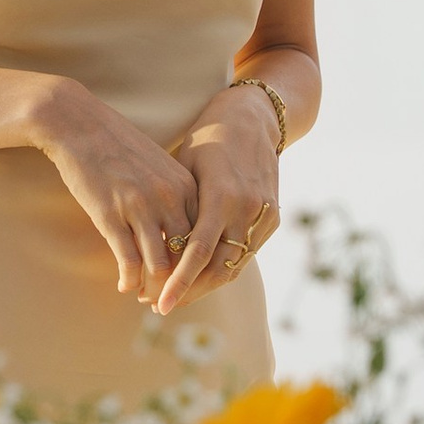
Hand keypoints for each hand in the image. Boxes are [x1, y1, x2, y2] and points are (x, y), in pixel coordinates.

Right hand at [26, 83, 202, 301]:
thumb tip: (179, 229)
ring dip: (154, 288)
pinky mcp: (111, 215)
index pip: (203, 236)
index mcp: (184, 186)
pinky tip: (124, 285)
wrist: (78, 124)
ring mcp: (141, 207)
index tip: (189, 279)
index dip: (197, 264)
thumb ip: (173, 195)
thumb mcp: (157, 167)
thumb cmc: (116, 146)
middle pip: (186, 256)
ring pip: (160, 264)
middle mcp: (169, 198)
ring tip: (145, 297)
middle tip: (168, 298)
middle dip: (180, 283)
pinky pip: (129, 260)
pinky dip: (129, 279)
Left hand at [157, 84, 280, 315]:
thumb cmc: (209, 138)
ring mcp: (265, 216)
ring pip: (233, 267)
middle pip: (218, 269)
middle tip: (156, 305)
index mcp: (222, 196)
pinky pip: (245, 255)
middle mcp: (248, 209)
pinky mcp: (273, 219)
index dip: (177, 283)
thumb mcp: (186, 168)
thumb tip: (150, 250)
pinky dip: (221, 269)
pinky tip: (197, 278)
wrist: (255, 119)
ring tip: (172, 295)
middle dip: (188, 292)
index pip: (197, 253)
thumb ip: (177, 210)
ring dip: (203, 286)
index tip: (155, 303)